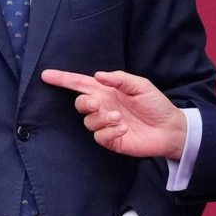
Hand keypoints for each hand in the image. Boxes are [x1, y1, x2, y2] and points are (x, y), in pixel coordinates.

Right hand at [40, 69, 186, 158]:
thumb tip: (98, 75)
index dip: (63, 79)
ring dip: (102, 119)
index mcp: (107, 91)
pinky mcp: (110, 140)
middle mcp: (103, 107)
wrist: (169, 128)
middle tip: (97, 104)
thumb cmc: (155, 104)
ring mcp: (105, 124)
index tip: (46, 75)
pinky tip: (123, 129)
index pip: (80, 84)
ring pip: (89, 121)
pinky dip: (110, 132)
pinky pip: (99, 136)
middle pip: (80, 103)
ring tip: (120, 119)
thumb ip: (119, 78)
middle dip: (84, 103)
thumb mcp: (140, 85)